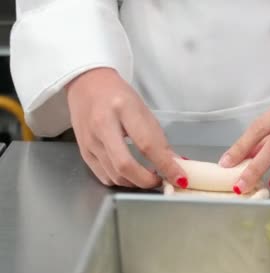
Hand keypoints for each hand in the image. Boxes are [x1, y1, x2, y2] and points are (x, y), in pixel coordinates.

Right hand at [66, 67, 186, 187]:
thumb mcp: (143, 111)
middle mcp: (102, 126)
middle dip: (148, 180)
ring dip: (136, 183)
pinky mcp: (83, 152)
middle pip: (125, 165)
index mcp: (122, 108)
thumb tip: (176, 164)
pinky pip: (105, 176)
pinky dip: (122, 181)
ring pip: (115, 175)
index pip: (147, 144)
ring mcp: (89, 141)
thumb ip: (158, 139)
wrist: (87, 85)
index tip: (180, 178)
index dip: (166, 165)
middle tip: (162, 180)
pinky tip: (132, 176)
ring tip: (149, 177)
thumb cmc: (118, 97)